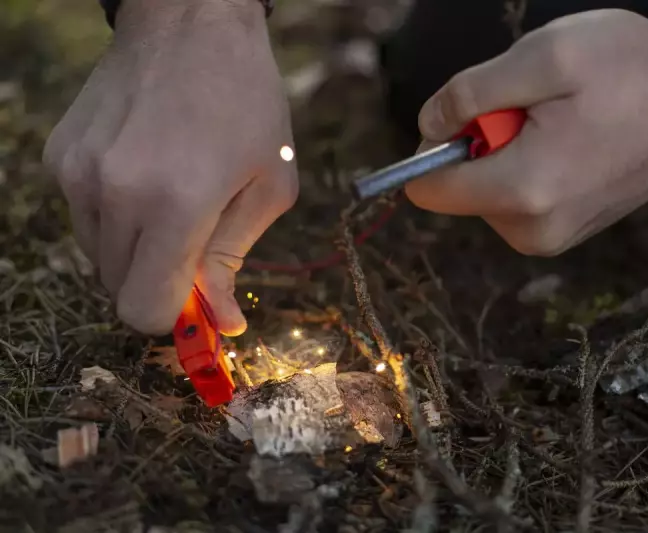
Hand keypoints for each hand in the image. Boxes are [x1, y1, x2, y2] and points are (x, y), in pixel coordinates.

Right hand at [43, 0, 297, 335]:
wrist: (190, 21)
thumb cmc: (247, 102)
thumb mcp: (269, 186)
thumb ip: (232, 259)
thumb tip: (220, 322)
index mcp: (176, 204)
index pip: (144, 309)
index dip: (173, 315)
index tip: (198, 298)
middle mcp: (115, 193)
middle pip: (119, 289)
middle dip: (159, 282)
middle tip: (195, 245)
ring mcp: (78, 173)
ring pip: (98, 258)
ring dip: (136, 251)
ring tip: (173, 199)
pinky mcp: (60, 156)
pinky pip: (85, 218)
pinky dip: (114, 217)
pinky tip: (146, 173)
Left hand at [408, 10, 647, 255]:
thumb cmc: (628, 71)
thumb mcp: (541, 57)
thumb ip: (468, 95)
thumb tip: (427, 127)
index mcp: (521, 191)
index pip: (427, 190)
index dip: (433, 146)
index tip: (469, 114)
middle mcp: (531, 230)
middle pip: (459, 190)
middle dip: (481, 144)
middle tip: (535, 111)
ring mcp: (549, 237)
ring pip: (487, 194)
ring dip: (506, 154)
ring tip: (560, 125)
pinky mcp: (563, 234)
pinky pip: (516, 202)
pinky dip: (527, 169)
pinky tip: (569, 143)